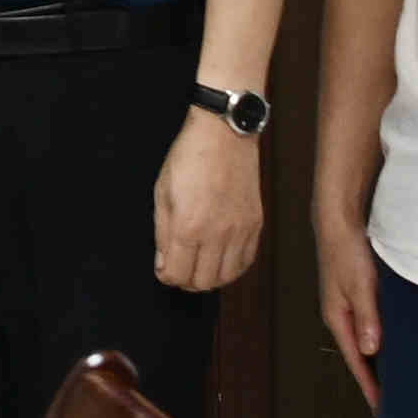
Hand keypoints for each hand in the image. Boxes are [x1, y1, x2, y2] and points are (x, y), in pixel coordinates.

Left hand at [154, 115, 263, 292]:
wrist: (224, 135)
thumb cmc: (188, 158)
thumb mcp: (162, 192)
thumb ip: (162, 233)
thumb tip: (164, 264)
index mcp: (188, 226)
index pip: (177, 274)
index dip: (166, 276)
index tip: (163, 267)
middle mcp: (217, 234)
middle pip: (202, 282)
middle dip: (185, 281)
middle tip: (178, 268)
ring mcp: (240, 230)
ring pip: (227, 277)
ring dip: (209, 278)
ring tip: (198, 265)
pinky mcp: (255, 224)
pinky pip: (246, 261)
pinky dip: (232, 268)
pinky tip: (220, 258)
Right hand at [316, 214, 382, 407]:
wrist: (338, 222)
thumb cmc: (347, 251)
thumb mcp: (360, 285)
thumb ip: (368, 317)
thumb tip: (371, 350)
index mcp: (337, 318)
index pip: (356, 360)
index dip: (369, 385)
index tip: (382, 409)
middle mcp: (341, 316)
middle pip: (360, 355)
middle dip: (375, 378)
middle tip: (394, 401)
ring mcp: (349, 307)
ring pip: (366, 341)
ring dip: (380, 360)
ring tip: (398, 379)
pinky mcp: (358, 297)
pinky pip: (370, 326)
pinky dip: (382, 340)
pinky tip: (395, 343)